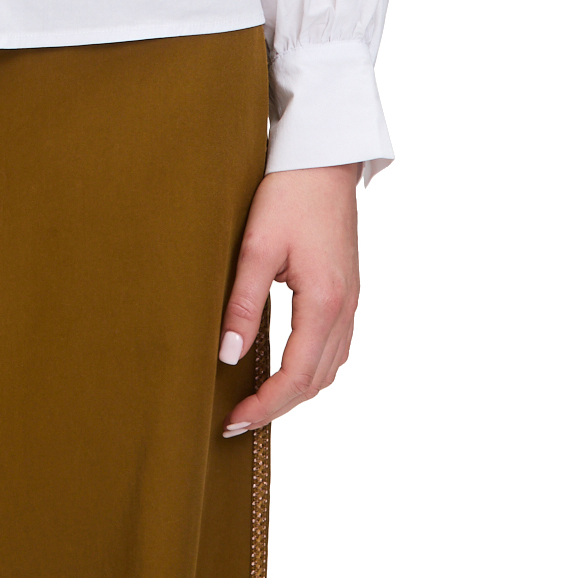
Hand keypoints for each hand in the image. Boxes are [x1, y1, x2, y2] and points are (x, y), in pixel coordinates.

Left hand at [217, 164, 360, 435]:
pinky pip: (334, 346)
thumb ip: (244, 304)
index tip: (234, 420)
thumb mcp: (257, 247)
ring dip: (297, 390)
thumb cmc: (289, 193)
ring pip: (329, 367)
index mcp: (324, 302)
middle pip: (316, 381)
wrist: (322, 157)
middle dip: (279, 405)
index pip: (297, 376)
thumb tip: (227, 355)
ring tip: (258, 398)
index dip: (266, 405)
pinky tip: (286, 365)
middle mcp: (345, 309)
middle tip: (238, 418)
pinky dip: (311, 367)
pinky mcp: (347, 290)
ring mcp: (351, 301)